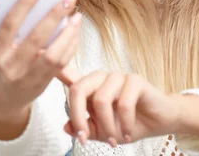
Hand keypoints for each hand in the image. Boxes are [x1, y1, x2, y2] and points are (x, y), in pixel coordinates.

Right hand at [0, 0, 81, 136]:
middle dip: (54, 15)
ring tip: (76, 16)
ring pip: (53, 54)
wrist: (1, 102)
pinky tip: (75, 32)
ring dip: (69, 34)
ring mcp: (28, 77)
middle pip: (36, 37)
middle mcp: (11, 66)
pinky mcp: (43, 84)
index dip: (24, 4)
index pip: (9, 24)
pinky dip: (70, 47)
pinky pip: (61, 64)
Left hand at [64, 71, 182, 146]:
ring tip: (114, 141)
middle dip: (78, 117)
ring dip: (107, 126)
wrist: (161, 122)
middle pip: (78, 89)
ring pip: (100, 100)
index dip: (55, 70)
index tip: (37, 57)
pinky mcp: (135, 80)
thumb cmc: (129, 123)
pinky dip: (124, 124)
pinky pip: (123, 104)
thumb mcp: (103, 131)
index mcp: (89, 85)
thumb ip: (85, 128)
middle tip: (83, 139)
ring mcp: (117, 76)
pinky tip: (127, 134)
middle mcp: (100, 77)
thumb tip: (66, 127)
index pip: (69, 77)